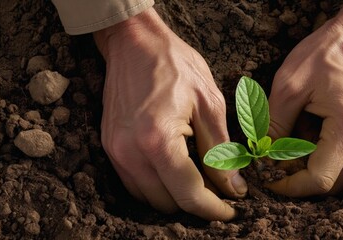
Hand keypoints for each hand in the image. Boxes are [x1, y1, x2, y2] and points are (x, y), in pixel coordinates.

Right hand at [93, 8, 246, 220]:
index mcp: (158, 140)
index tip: (232, 210)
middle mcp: (130, 152)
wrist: (135, 43)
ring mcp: (115, 151)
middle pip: (167, 203)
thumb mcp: (210, 104)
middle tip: (221, 194)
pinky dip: (156, 186)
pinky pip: (133, 184)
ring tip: (200, 182)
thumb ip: (221, 151)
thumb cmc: (175, 65)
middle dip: (196, 204)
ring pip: (148, 199)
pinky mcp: (109, 147)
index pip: (189, 194)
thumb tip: (234, 187)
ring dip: (174, 198)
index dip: (214, 209)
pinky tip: (176, 172)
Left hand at [266, 4, 342, 196]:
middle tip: (274, 163)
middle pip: (331, 184)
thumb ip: (274, 125)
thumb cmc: (329, 51)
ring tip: (286, 144)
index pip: (319, 180)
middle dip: (299, 179)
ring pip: (338, 172)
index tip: (268, 176)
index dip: (289, 186)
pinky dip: (321, 154)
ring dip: (309, 167)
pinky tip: (303, 132)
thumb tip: (262, 154)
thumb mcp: (289, 85)